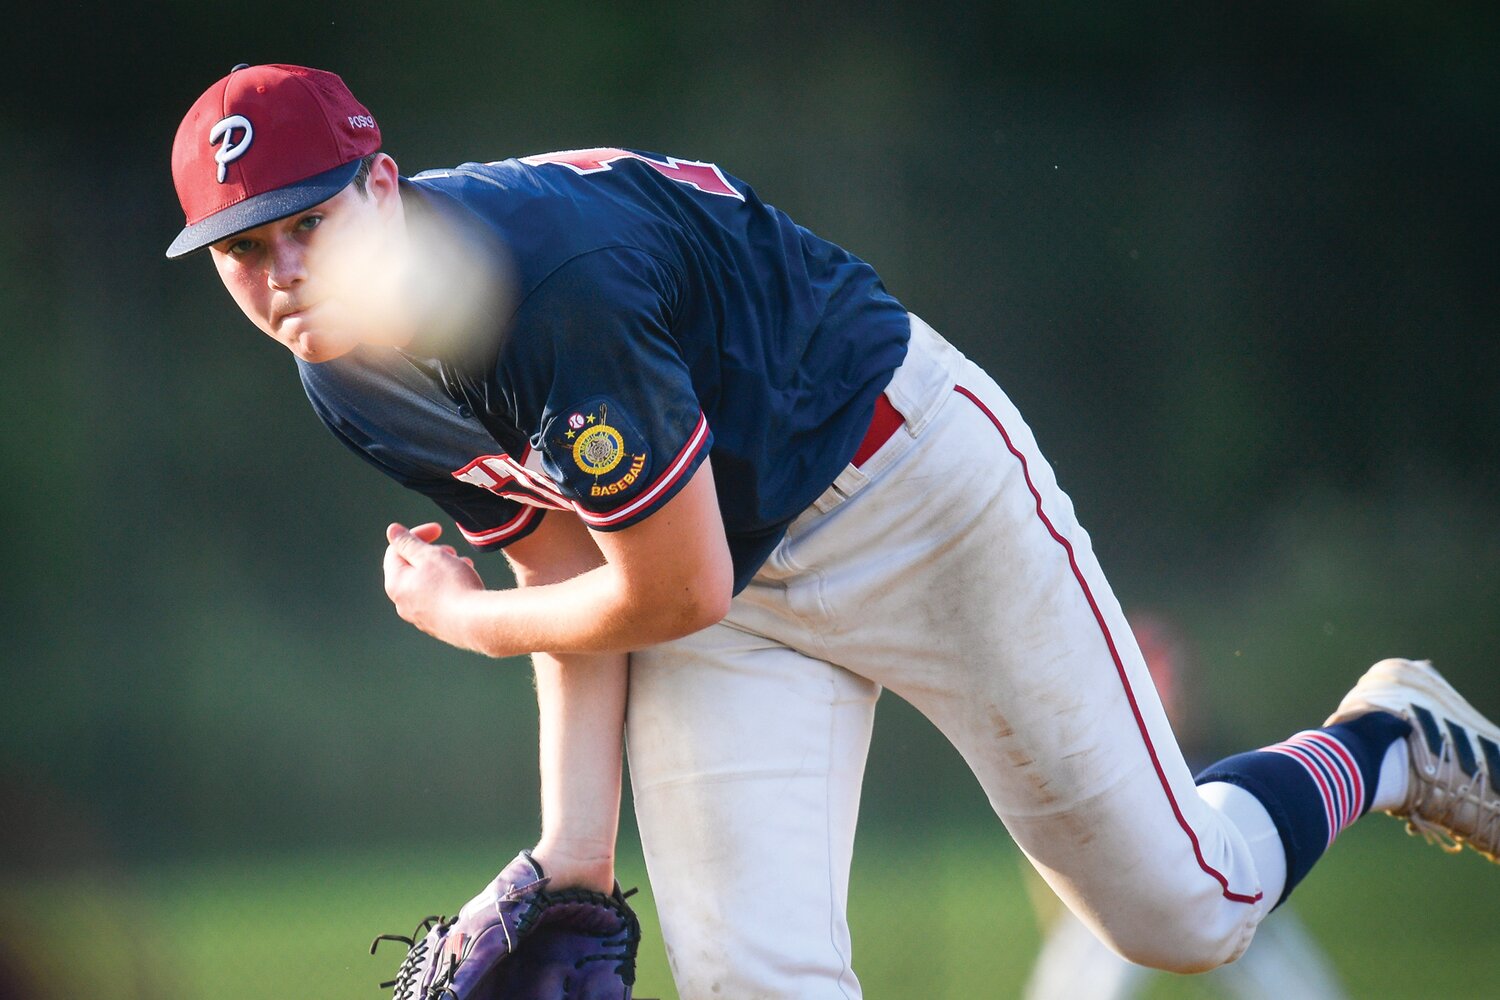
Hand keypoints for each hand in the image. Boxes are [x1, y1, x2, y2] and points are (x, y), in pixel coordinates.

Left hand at [382, 521, 485, 649]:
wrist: (475, 623)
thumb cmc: (452, 586)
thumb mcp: (430, 556)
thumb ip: (408, 542)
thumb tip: (391, 531)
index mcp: (396, 583)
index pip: (396, 550)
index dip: (416, 535)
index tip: (438, 530)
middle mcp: (402, 603)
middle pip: (411, 568)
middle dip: (430, 553)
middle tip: (451, 550)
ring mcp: (419, 617)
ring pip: (426, 584)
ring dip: (442, 569)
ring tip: (462, 564)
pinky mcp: (437, 625)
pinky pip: (437, 600)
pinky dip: (447, 587)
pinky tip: (465, 584)